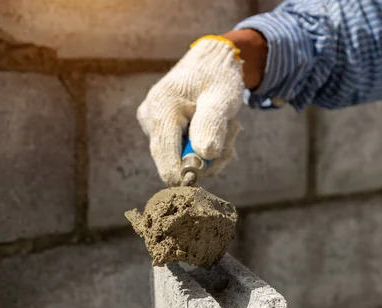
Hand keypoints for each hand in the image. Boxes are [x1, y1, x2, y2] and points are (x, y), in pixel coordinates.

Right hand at [137, 36, 244, 185]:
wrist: (212, 61)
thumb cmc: (218, 77)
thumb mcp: (222, 98)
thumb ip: (211, 125)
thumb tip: (203, 155)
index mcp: (161, 108)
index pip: (165, 157)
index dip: (186, 173)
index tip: (212, 168)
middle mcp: (149, 118)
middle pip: (173, 161)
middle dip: (205, 159)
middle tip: (231, 139)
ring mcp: (152, 124)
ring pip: (180, 158)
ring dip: (209, 153)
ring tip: (226, 129)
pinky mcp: (160, 129)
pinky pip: (181, 151)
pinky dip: (202, 147)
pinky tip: (214, 131)